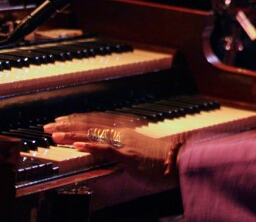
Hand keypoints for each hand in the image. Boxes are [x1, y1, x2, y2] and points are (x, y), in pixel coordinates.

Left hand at [44, 112, 182, 185]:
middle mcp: (123, 133)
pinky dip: (90, 146)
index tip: (60, 121)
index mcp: (125, 131)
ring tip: (56, 134)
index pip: (95, 123)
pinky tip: (77, 146)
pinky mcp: (128, 155)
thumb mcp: (136, 152)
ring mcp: (125, 143)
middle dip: (68, 126)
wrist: (180, 161)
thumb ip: (119, 149)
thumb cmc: (161, 160)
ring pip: (94, 136)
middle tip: (48, 126)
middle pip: (91, 126)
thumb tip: (102, 150)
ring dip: (73, 134)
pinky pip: (106, 150)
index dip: (76, 121)